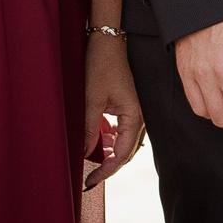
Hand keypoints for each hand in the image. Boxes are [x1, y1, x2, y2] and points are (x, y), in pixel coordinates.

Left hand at [80, 34, 145, 189]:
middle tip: (89, 178)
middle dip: (108, 166)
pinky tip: (95, 142)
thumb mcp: (91, 99)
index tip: (90, 181)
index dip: (106, 171)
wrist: (106, 42)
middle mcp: (137, 117)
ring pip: (122, 142)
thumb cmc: (102, 66)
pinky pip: (119, 131)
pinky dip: (108, 140)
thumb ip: (89, 129)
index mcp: (133, 116)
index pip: (122, 154)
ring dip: (108, 154)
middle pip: (125, 152)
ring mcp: (132, 112)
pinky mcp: (125, 106)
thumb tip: (85, 153)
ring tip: (90, 162)